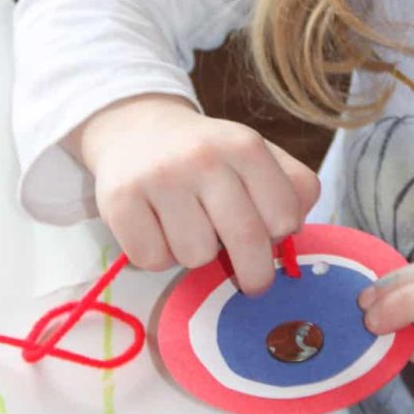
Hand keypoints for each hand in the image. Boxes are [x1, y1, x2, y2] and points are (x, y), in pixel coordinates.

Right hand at [64, 94, 319, 292]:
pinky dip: (158, 255)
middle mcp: (202, 157)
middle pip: (246, 240)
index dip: (281, 236)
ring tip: (189, 228)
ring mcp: (159, 177)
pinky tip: (158, 229)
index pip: (284, 215)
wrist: (137, 130)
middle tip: (252, 283)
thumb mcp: (257, 155)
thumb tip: (294, 229)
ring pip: (196, 256)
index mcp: (245, 145)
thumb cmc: (209, 155)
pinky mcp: (119, 200)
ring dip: (196, 255)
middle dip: (255, 273)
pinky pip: (153, 260)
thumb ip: (293, 186)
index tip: (271, 239)